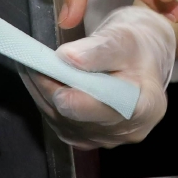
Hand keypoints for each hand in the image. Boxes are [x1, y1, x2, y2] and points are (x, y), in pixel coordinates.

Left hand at [22, 6, 175, 148]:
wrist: (138, 62)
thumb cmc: (135, 50)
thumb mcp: (124, 38)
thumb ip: (99, 50)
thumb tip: (68, 58)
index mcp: (147, 107)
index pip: (111, 110)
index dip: (82, 102)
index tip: (60, 85)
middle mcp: (128, 131)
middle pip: (81, 118)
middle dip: (53, 89)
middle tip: (32, 63)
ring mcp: (106, 139)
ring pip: (64, 122)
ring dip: (42, 93)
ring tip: (29, 66)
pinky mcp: (87, 139)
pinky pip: (59, 123)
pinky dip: (44, 100)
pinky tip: (36, 80)